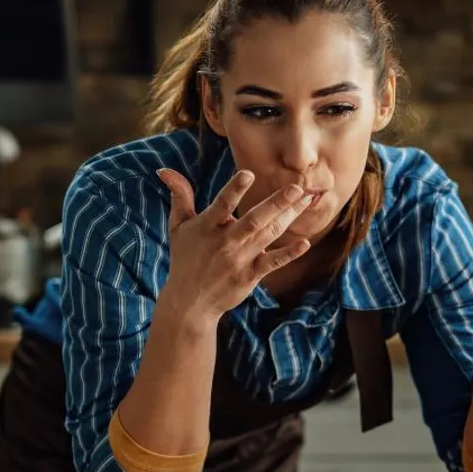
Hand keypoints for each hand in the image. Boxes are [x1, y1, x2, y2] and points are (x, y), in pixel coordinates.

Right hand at [157, 168, 313, 321]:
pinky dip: (289, 254)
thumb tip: (165, 170)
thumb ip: (180, 196)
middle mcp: (225, 242)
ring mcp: (239, 260)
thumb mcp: (178, 226)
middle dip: (276, 203)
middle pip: (254, 220)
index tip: (249, 173)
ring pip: (267, 235)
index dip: (235, 189)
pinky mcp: (250, 276)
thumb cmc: (185, 258)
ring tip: (307, 200)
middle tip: (297, 187)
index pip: (222, 205)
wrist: (189, 301)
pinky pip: (272, 263)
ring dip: (288, 218)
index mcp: (207, 227)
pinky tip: (305, 244)